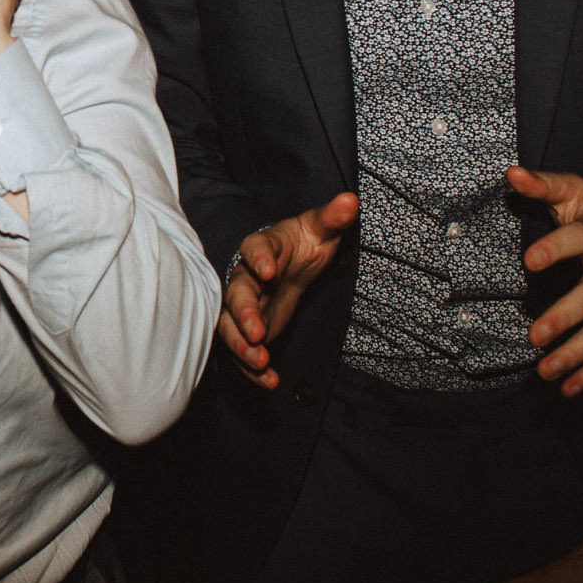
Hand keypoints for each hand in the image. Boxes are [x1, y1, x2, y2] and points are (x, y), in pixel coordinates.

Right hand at [219, 192, 358, 387]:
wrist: (292, 261)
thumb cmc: (304, 242)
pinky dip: (252, 368)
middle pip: (236, 295)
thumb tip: (351, 200)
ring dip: (242, 346)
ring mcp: (245, 306)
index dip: (259, 259)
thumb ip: (333, 217)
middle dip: (244, 315)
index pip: (255, 249)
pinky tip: (269, 382)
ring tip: (261, 363)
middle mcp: (246, 277)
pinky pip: (243, 349)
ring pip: (231, 326)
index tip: (269, 271)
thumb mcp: (320, 229)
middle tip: (257, 334)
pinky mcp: (250, 329)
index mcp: (262, 247)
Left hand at [506, 166, 582, 395]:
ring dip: (578, 354)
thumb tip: (511, 173)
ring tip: (545, 371)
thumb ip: (542, 184)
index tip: (528, 260)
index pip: (581, 238)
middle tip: (534, 336)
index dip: (556, 248)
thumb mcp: (573, 191)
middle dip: (567, 316)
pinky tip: (567, 389)